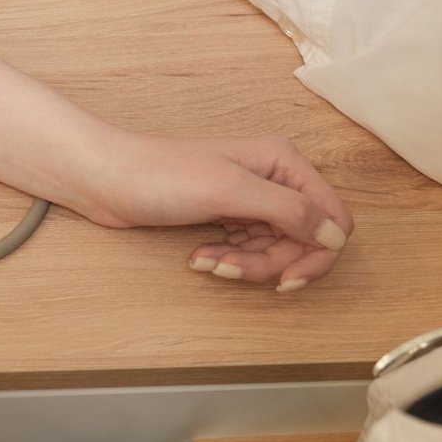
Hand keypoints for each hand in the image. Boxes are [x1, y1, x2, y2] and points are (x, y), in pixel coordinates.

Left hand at [89, 133, 352, 290]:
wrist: (106, 178)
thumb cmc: (159, 175)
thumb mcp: (229, 191)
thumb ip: (288, 211)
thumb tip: (336, 236)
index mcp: (283, 163)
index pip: (333, 218)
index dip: (317, 254)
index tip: (286, 278)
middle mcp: (273, 179)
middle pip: (303, 240)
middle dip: (269, 263)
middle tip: (229, 267)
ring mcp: (250, 199)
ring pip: (274, 250)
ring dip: (244, 264)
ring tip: (206, 260)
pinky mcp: (227, 216)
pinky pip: (247, 250)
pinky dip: (228, 260)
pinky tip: (199, 258)